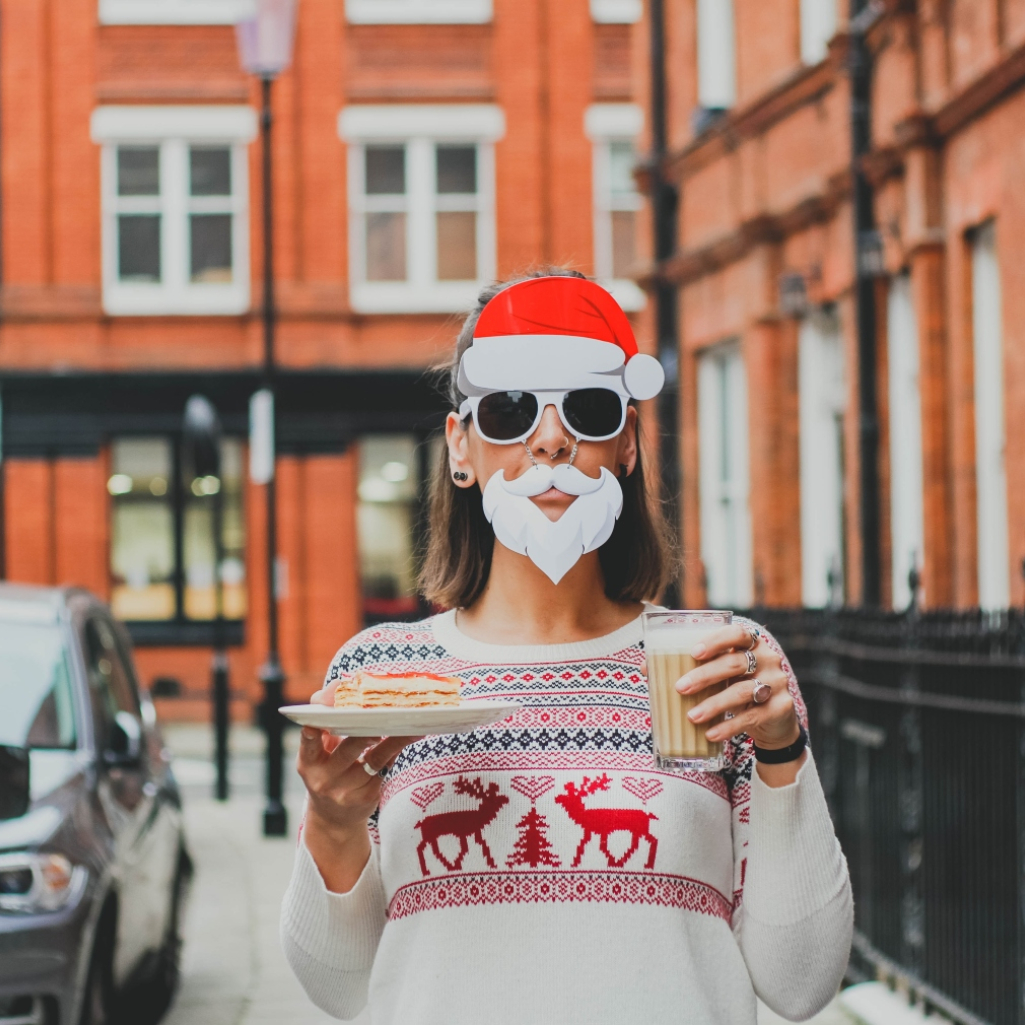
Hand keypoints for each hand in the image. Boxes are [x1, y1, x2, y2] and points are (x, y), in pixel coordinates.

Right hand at [297, 679, 422, 891]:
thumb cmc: (328, 770)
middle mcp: (324, 778)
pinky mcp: (367, 797)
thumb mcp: (319, 752)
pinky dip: (397, 750)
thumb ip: (327, 724)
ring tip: (411, 726)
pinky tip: (411, 737)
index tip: (313, 725)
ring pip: (374, 759)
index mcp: (309, 762)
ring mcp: (346, 791)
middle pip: (348, 749)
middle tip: (379, 718)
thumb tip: (341, 688)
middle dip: (364, 734)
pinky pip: (385, 768)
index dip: (310, 735)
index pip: (309, 745)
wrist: (333, 818)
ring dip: (394, 740)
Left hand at [675, 623, 799, 750]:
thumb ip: (692, 667)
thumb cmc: (737, 687)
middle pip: (735, 663)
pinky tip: (710, 734)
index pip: (738, 633)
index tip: (693, 652)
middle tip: (679, 688)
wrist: (775, 718)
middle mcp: (768, 659)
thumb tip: (645, 666)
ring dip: (714, 704)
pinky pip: (751, 717)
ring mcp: (777, 683)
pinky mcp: (780, 708)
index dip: (716, 641)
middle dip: (704, 675)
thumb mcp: (720, 674)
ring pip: (742, 691)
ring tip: (691, 716)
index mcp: (752, 643)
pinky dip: (728, 726)